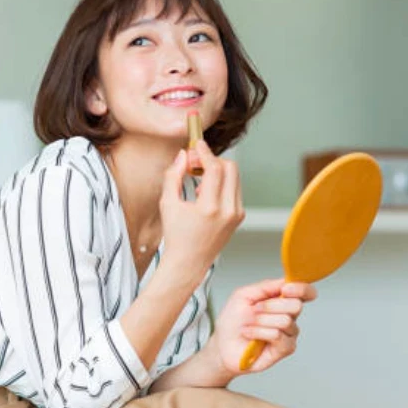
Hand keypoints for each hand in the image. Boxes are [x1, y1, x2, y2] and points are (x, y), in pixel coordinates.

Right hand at [158, 141, 243, 281]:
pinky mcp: (239, 216)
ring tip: (198, 175)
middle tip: (196, 161)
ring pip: (234, 177)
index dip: (205, 152)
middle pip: (230, 168)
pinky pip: (234, 189)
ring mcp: (237, 214)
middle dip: (213, 159)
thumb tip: (182, 155)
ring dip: (217, 170)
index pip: (215, 168)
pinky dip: (221, 183)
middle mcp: (228, 211)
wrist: (189, 262)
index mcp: (210, 208)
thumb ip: (173, 176)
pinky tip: (204, 190)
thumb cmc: (176, 236)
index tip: (197, 144)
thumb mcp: (168, 204)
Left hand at [209, 278, 316, 374]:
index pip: (304, 293)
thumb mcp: (243, 295)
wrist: (222, 344)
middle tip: (254, 310)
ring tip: (249, 324)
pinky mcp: (285, 348)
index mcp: (281, 301)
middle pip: (296, 305)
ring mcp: (289, 333)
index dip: (301, 289)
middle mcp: (289, 316)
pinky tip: (250, 333)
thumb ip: (266, 286)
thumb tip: (285, 281)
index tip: (285, 289)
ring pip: (285, 321)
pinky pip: (277, 335)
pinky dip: (258, 332)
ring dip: (260, 320)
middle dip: (270, 306)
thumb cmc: (232, 322)